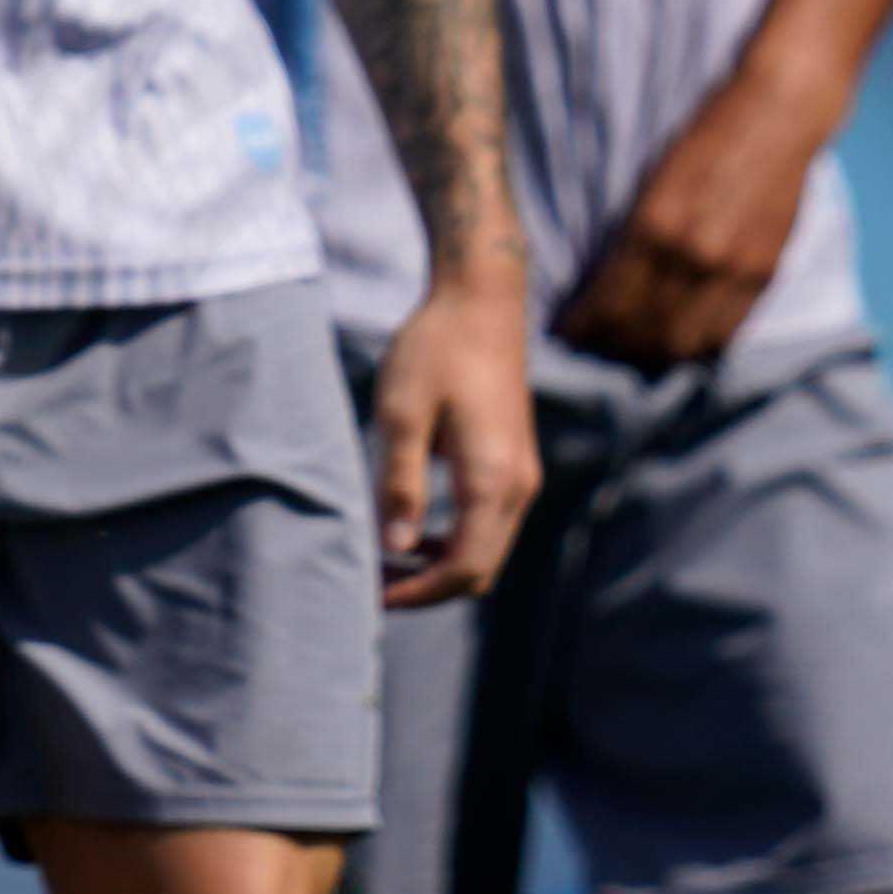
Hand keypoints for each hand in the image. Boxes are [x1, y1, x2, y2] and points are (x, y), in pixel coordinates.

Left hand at [366, 253, 540, 607]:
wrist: (481, 301)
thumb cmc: (435, 349)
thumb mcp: (401, 412)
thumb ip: (399, 483)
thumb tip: (394, 549)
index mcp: (490, 479)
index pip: (463, 568)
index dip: (417, 592)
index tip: (371, 593)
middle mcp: (517, 487)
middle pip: (480, 571)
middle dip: (428, 587)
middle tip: (374, 582)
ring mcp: (521, 476)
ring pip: (488, 552)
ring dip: (441, 566)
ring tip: (386, 559)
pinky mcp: (514, 464)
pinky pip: (490, 526)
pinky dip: (455, 542)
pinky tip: (414, 529)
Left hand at [555, 93, 824, 372]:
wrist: (776, 113)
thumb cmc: (704, 131)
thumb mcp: (653, 177)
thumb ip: (634, 231)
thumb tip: (604, 278)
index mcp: (654, 224)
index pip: (608, 299)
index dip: (582, 324)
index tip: (563, 331)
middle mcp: (692, 255)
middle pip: (641, 327)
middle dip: (609, 343)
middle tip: (590, 344)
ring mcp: (733, 270)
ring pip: (681, 340)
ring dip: (649, 352)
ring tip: (628, 349)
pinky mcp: (763, 274)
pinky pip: (723, 332)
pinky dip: (694, 346)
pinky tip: (676, 345)